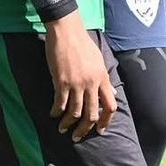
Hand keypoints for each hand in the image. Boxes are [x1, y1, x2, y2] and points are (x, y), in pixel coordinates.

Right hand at [44, 12, 116, 141]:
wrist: (66, 29)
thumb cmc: (82, 42)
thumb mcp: (98, 60)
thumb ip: (104, 78)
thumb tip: (112, 93)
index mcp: (102, 77)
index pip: (110, 106)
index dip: (105, 121)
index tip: (99, 130)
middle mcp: (91, 83)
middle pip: (91, 114)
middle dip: (84, 129)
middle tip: (78, 136)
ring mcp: (76, 83)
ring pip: (75, 112)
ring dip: (68, 124)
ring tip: (63, 128)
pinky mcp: (61, 81)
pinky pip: (60, 103)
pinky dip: (56, 112)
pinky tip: (53, 114)